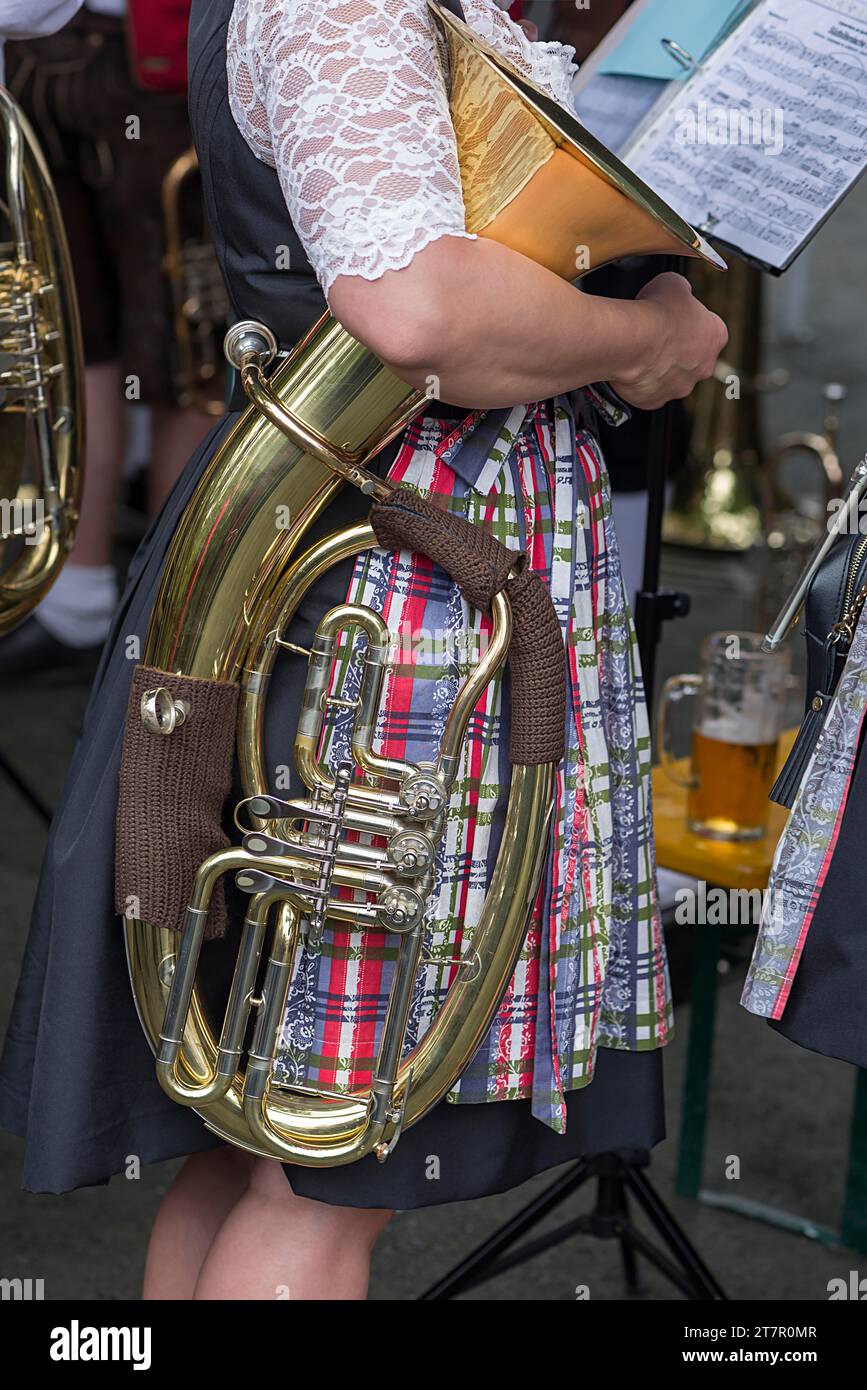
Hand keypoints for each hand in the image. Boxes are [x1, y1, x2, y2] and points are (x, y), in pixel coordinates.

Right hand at [609, 272, 727, 410]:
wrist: (631, 340)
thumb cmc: (655, 312)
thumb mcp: (674, 283)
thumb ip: (681, 291)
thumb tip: (677, 292)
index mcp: (716, 336)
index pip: (709, 329)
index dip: (691, 321)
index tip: (676, 317)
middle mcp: (704, 366)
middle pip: (693, 357)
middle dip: (677, 349)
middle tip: (657, 336)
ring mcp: (680, 387)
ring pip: (671, 377)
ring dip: (659, 366)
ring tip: (640, 351)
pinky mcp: (656, 400)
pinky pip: (649, 391)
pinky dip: (640, 381)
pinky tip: (630, 366)